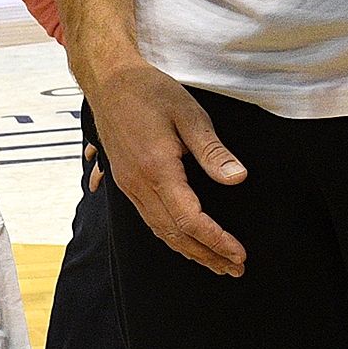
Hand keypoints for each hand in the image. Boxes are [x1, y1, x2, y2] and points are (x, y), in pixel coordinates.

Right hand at [86, 55, 248, 275]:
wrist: (108, 79)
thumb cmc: (149, 91)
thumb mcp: (189, 114)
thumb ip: (212, 150)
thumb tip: (237, 178)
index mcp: (156, 169)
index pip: (190, 220)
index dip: (216, 240)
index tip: (238, 253)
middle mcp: (138, 184)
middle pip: (174, 234)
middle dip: (206, 255)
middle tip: (234, 269)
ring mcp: (128, 185)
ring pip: (160, 230)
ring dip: (189, 250)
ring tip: (215, 262)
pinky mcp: (125, 181)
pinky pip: (149, 219)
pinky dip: (170, 236)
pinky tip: (184, 241)